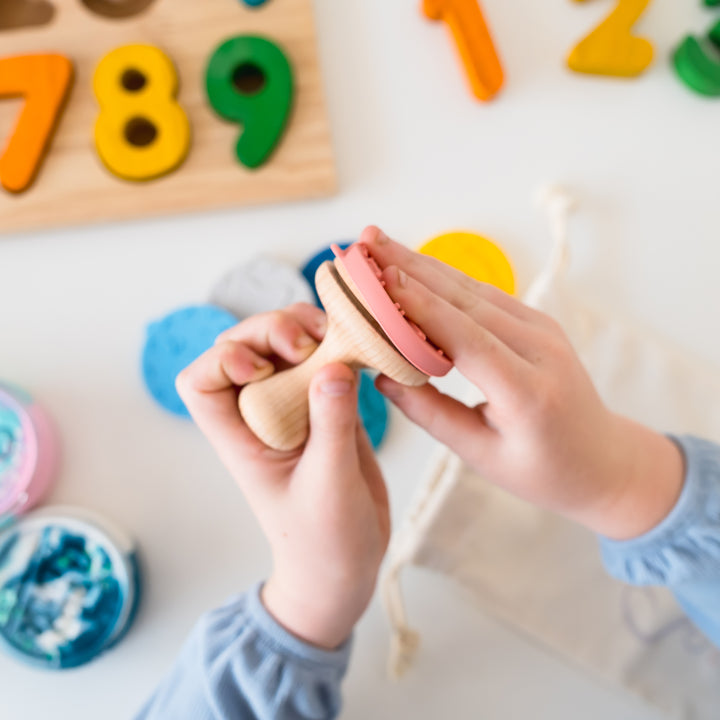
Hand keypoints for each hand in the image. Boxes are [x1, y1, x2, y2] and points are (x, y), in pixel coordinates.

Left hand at [176, 303, 389, 648]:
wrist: (347, 565)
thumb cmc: (325, 542)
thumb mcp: (328, 486)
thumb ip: (331, 426)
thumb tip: (334, 367)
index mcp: (241, 438)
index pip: (201, 382)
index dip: (223, 359)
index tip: (264, 368)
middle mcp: (263, 415)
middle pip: (246, 347)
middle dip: (273, 330)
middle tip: (311, 341)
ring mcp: (297, 408)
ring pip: (288, 346)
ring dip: (310, 330)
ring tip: (343, 336)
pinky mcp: (330, 407)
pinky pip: (328, 361)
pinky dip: (343, 346)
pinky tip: (365, 349)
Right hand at [364, 227, 682, 540]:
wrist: (603, 459)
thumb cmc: (544, 470)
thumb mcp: (482, 455)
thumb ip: (431, 415)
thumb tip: (381, 377)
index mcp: (529, 391)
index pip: (467, 338)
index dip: (421, 305)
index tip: (380, 277)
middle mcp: (540, 349)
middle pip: (466, 299)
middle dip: (410, 267)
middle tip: (366, 241)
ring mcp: (542, 329)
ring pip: (472, 288)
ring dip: (423, 264)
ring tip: (380, 244)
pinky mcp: (536, 321)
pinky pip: (483, 295)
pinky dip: (444, 279)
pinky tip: (414, 265)